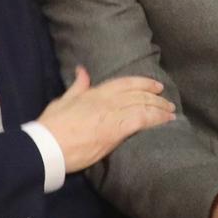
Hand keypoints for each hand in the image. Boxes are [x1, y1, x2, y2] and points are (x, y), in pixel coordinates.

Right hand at [36, 66, 174, 172]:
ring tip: (171, 113)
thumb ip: (77, 86)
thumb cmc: (51, 127)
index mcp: (94, 93)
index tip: (155, 86)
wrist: (46, 146)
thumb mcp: (62, 100)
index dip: (143, 83)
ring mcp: (111, 115)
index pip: (125, 83)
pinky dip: (156, 119)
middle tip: (167, 101)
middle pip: (137, 94)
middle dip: (155, 97)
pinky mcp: (114, 131)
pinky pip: (141, 120)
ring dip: (160, 108)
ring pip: (143, 105)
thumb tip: (82, 71)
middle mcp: (106, 100)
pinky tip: (166, 122)